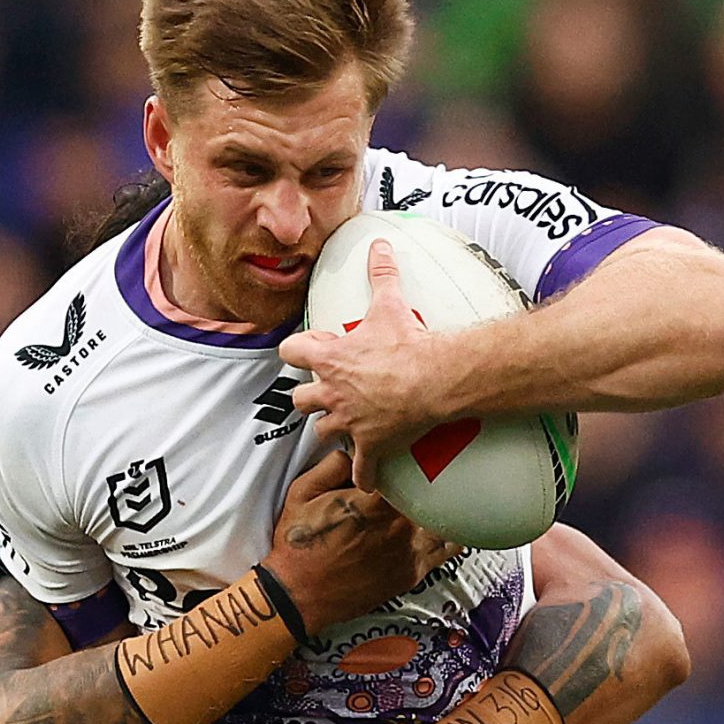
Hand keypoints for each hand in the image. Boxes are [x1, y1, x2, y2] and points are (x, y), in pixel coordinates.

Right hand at [263, 448, 459, 628]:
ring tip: (451, 494)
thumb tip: (353, 453)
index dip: (411, 460)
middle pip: (430, 493)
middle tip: (438, 468)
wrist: (299, 594)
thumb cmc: (299, 546)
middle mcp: (397, 525)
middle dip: (432, 481)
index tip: (412, 452)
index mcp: (374, 501)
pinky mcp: (411, 573)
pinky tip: (456, 526)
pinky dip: (454, 537)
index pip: (408, 471)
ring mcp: (408, 550)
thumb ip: (332, 466)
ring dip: (446, 507)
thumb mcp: (302, 492)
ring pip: (443, 520)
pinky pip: (445, 552)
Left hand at [279, 239, 462, 490]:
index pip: (290, 352)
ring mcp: (349, 422)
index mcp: (329, 359)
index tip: (308, 350)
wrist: (433, 379)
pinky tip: (367, 479)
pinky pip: (360, 468)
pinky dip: (363, 474)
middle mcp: (331, 393)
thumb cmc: (407, 342)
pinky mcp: (370, 445)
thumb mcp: (390, 303)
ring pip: (324, 432)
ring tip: (345, 426)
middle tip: (326, 392)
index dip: (296, 350)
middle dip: (310, 397)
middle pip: (300, 400)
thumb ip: (381, 273)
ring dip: (332, 429)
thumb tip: (379, 245)